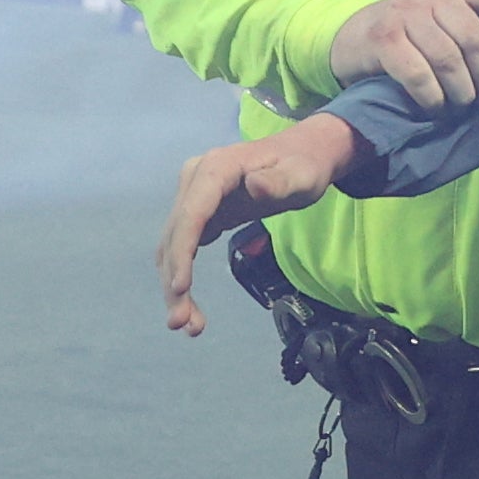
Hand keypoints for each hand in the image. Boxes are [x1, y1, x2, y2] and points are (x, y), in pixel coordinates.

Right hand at [157, 115, 364, 329]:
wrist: (304, 153)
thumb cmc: (305, 165)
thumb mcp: (301, 175)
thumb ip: (279, 182)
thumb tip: (254, 185)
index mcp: (215, 169)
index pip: (190, 214)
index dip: (182, 253)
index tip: (180, 289)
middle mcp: (195, 179)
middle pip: (175, 235)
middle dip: (175, 282)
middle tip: (184, 325)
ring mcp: (193, 195)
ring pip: (173, 246)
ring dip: (175, 286)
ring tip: (189, 325)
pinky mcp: (199, 211)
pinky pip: (183, 245)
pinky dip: (183, 275)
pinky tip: (190, 305)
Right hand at [331, 0, 478, 109]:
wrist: (347, 38)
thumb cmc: (406, 38)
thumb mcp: (439, 24)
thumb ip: (467, 32)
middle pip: (475, 38)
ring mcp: (405, 15)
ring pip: (447, 59)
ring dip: (459, 92)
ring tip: (458, 105)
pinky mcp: (383, 39)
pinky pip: (418, 74)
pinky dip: (431, 97)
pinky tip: (432, 106)